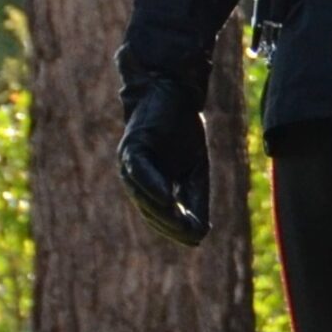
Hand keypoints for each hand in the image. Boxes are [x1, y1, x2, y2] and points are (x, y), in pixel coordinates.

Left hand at [118, 76, 209, 245]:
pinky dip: (153, 187)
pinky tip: (167, 199)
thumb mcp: (195, 170)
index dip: (176, 229)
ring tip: (181, 224)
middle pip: (150, 211)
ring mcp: (130, 164)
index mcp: (150, 186)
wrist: (173, 92)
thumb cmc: (183, 131)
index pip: (159, 217)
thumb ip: (196, 199)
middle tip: (190, 235)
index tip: (194, 238)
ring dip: (162, 213)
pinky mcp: (132, 147)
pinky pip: (140, 172)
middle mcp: (136, 179)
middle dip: (170, 226)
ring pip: (143, 197)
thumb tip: (201, 233)